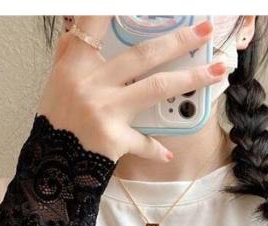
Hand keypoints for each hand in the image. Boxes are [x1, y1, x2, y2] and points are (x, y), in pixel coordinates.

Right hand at [37, 16, 227, 162]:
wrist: (52, 166)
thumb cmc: (57, 123)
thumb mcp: (56, 83)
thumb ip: (70, 55)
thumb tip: (77, 31)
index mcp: (76, 64)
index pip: (95, 23)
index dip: (112, 8)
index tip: (146, 3)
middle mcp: (92, 84)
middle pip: (143, 55)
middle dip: (178, 40)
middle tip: (203, 30)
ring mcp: (106, 111)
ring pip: (157, 87)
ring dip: (191, 78)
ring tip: (215, 71)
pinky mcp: (115, 139)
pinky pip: (144, 141)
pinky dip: (156, 148)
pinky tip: (166, 151)